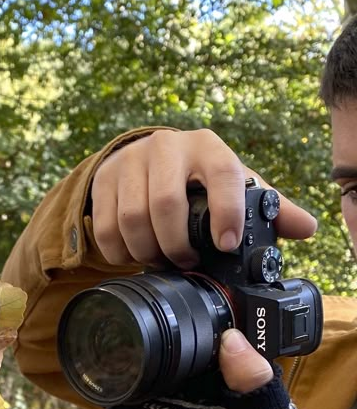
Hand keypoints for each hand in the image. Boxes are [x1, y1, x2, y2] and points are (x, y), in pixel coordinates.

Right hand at [91, 128, 316, 268]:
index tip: (226, 244)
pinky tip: (134, 255)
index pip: (220, 172)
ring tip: (160, 260)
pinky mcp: (103, 179)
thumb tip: (305, 228)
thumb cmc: (200, 179)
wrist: (146, 159)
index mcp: (207, 147)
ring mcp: (130, 161)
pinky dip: (119, 252)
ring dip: (147, 251)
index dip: (226, 210)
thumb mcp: (235, 185)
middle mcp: (166, 147)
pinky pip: (106, 227)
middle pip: (165, 203)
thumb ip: (271, 207)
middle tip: (186, 262)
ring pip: (132, 218)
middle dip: (176, 245)